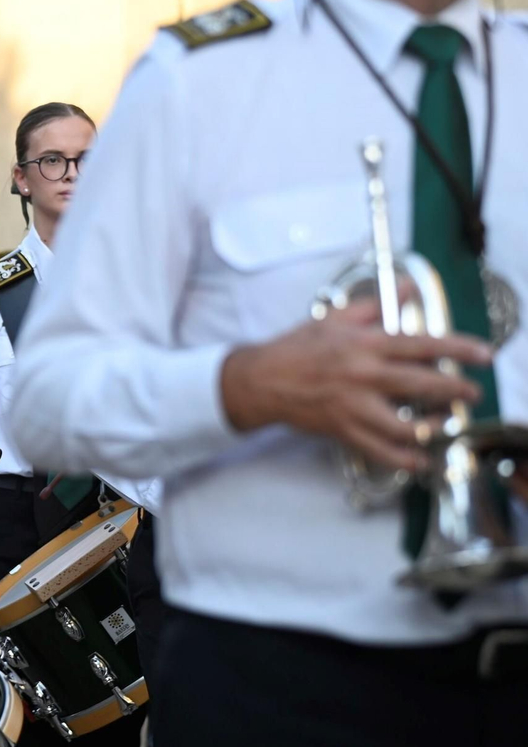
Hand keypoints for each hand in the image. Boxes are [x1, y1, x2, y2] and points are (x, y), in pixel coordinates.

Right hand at [220, 297, 490, 474]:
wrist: (262, 380)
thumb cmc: (297, 348)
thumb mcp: (334, 318)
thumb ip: (375, 305)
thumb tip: (407, 287)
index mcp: (364, 345)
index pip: (420, 345)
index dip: (457, 349)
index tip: (483, 354)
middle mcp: (363, 376)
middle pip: (422, 385)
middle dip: (456, 390)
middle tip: (472, 392)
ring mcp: (354, 407)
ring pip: (406, 425)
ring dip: (435, 427)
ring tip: (448, 423)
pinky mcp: (345, 430)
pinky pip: (381, 451)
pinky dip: (405, 459)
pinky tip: (420, 458)